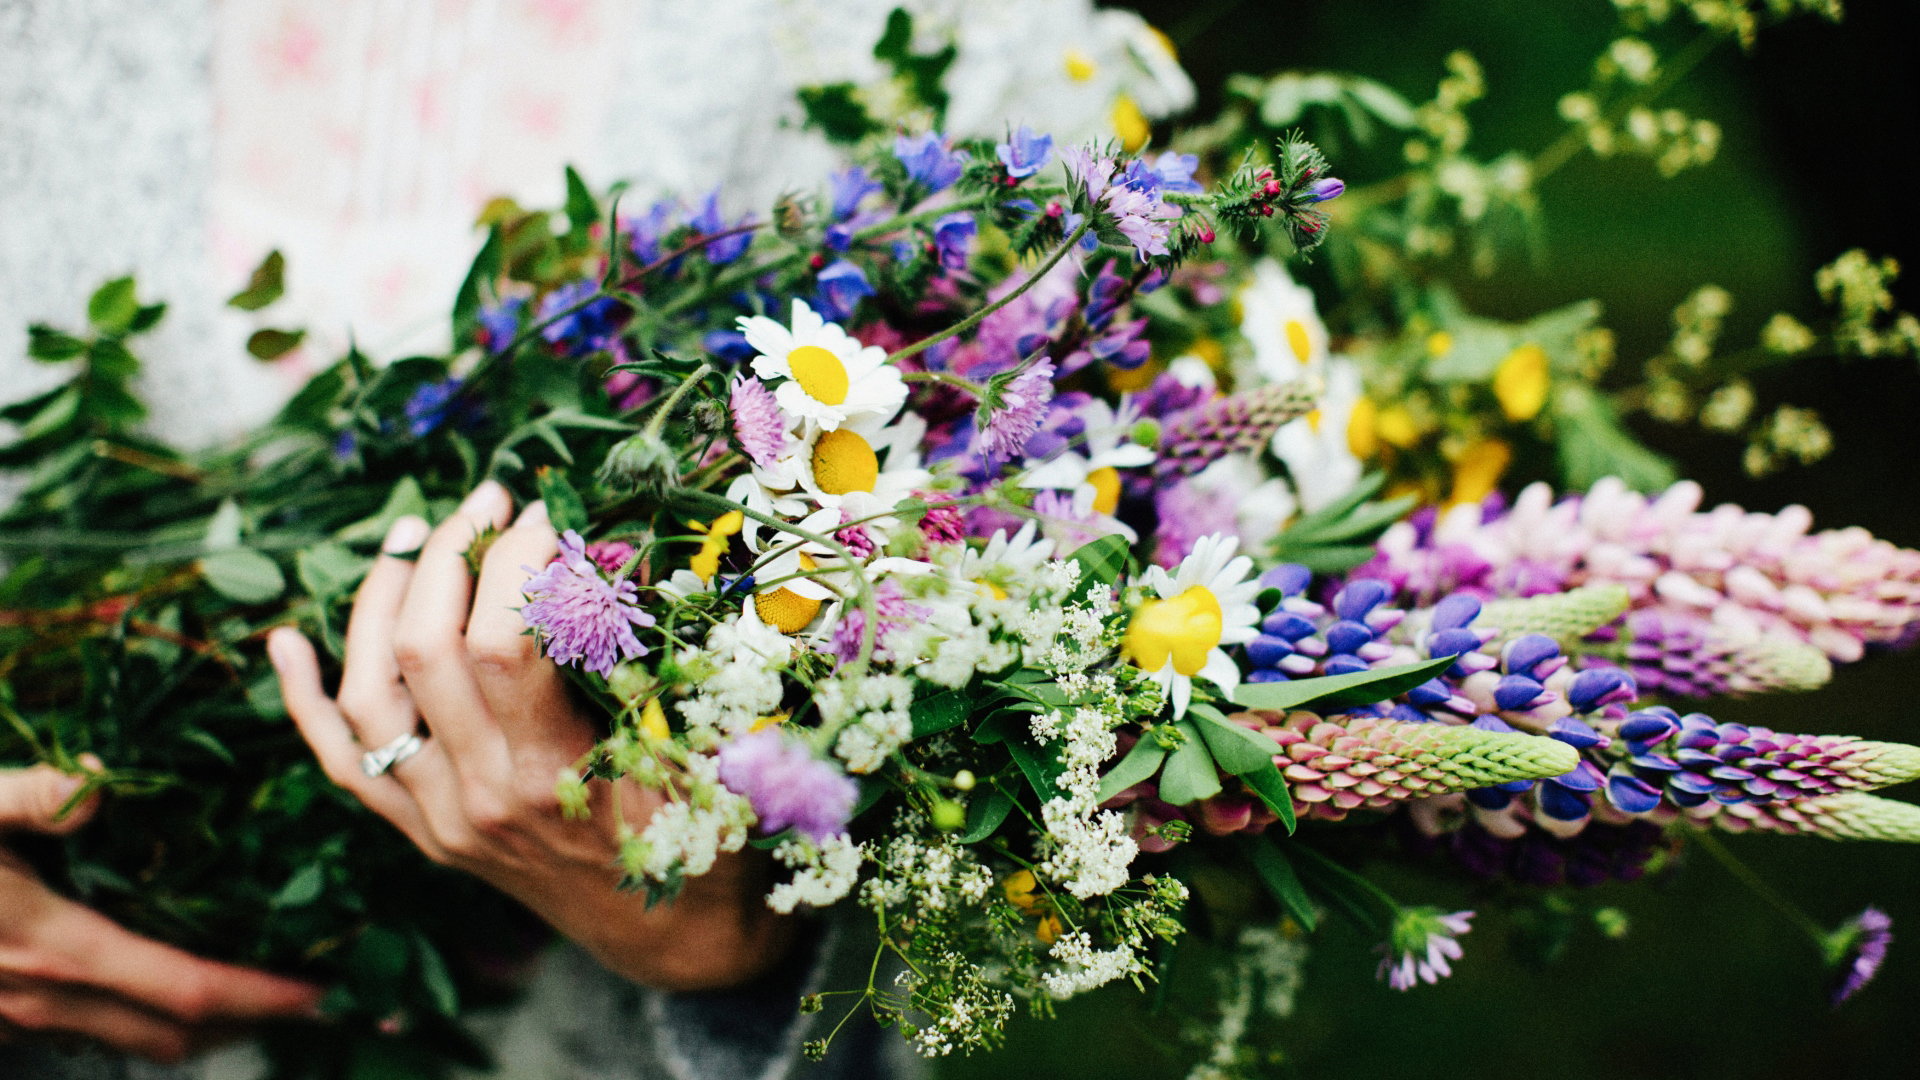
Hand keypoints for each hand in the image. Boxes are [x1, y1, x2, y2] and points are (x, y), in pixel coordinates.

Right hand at [0, 764, 324, 1061]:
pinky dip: (148, 1019)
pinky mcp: (9, 1022)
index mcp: (58, 946)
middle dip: (251, 1020)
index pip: (185, 988)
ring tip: (257, 992)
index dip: (259, 995)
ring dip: (203, 1026)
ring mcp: (24, 1019)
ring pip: (138, 1042)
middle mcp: (49, 998)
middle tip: (311, 995)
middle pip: (177, 1033)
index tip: (317, 988)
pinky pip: (98, 1034)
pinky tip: (168, 983)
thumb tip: (97, 782)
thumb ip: (33, 795)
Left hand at [267, 481, 790, 991]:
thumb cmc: (706, 836)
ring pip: (368, 696)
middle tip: (488, 502)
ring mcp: (441, 819)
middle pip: (425, 650)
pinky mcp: (423, 833)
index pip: (504, 642)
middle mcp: (484, 797)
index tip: (547, 515)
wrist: (676, 941)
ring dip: (379, 602)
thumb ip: (657, 665)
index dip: (515, 560)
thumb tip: (612, 556)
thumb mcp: (702, 748)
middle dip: (447, 555)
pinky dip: (307, 701)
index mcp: (559, 773)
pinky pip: (344, 764)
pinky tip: (285, 641)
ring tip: (412, 535)